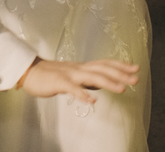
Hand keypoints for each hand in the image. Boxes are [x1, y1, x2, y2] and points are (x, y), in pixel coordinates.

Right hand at [19, 58, 138, 103]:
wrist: (29, 72)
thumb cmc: (51, 75)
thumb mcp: (73, 76)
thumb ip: (88, 79)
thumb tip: (104, 82)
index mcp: (82, 67)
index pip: (105, 64)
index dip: (121, 65)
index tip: (136, 68)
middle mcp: (78, 68)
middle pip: (102, 69)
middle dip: (120, 74)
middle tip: (136, 79)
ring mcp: (69, 74)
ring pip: (91, 76)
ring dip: (108, 82)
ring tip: (122, 89)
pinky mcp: (58, 82)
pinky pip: (72, 88)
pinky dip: (82, 93)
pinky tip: (92, 100)